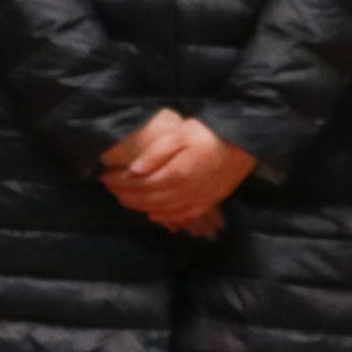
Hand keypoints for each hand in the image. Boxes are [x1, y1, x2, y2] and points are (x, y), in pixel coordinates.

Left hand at [106, 111, 250, 234]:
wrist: (246, 142)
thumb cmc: (211, 133)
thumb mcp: (181, 134)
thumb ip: (157, 153)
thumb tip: (134, 170)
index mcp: (175, 175)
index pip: (140, 185)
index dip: (120, 183)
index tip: (105, 177)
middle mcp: (184, 193)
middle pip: (148, 200)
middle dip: (125, 196)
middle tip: (109, 188)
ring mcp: (197, 200)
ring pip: (163, 211)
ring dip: (141, 207)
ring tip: (125, 200)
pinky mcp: (208, 201)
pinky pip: (182, 216)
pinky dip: (165, 218)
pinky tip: (156, 215)